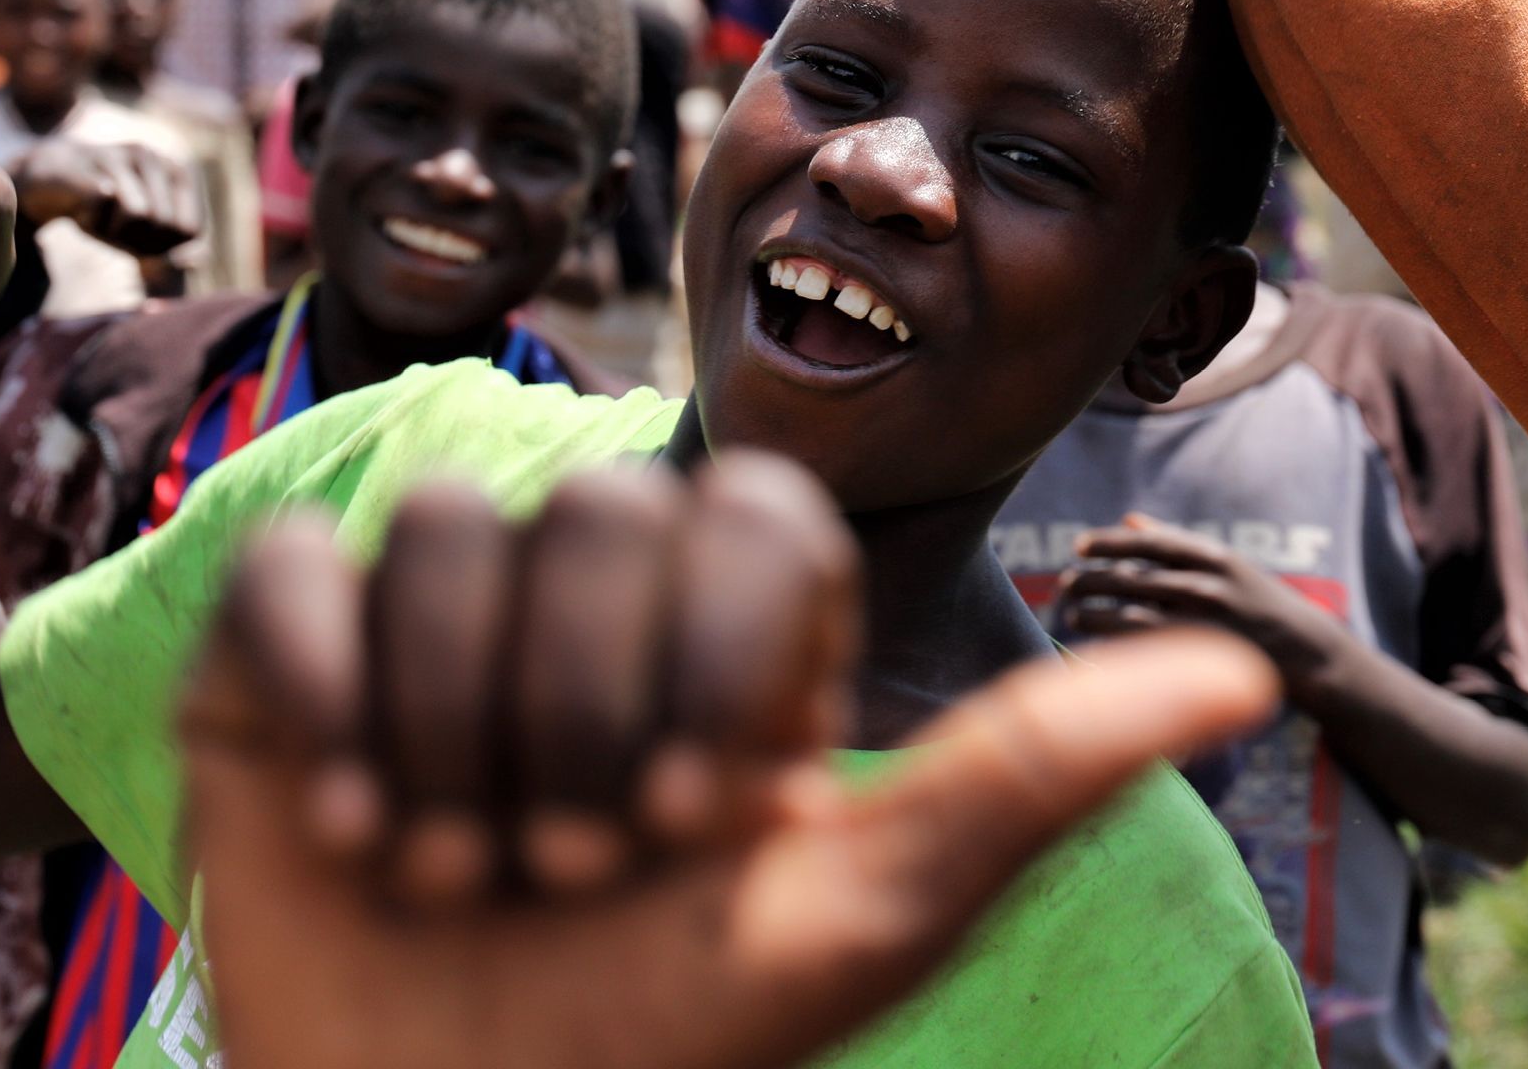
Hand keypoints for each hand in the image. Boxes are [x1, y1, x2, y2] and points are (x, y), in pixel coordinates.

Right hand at [8, 137, 202, 256]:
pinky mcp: (83, 164)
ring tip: (99, 220)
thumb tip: (198, 262)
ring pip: (138, 214)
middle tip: (115, 231)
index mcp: (177, 172)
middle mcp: (152, 157)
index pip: (191, 230)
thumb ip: (174, 253)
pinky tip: (80, 212)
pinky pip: (102, 208)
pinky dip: (92, 224)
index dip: (166, 249)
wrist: (49, 179)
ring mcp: (117, 155)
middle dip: (139, 242)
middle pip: (164, 224)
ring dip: (114, 233)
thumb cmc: (106, 211)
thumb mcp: (145, 236)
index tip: (142, 242)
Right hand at [186, 459, 1277, 1068]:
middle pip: (596, 512)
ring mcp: (429, 615)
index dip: (714, 655)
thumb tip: (1241, 675)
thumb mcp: (853, 918)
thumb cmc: (658, 1047)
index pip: (754, 513)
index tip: (695, 828)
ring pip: (448, 530)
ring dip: (451, 731)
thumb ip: (1027, 779)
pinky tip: (345, 825)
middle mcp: (584, 607)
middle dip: (576, 719)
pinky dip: (324, 694)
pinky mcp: (286, 645)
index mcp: (726, 650)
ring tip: (448, 872)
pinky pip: (297, 569)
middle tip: (565, 874)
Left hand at [1057, 513, 1334, 685]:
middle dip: (1090, 579)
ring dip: (1093, 613)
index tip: (1079, 546)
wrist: (1313, 654)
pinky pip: (1147, 651)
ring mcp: (1207, 623)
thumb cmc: (1260, 604)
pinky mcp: (1203, 660)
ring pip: (1131, 614)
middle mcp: (1210, 585)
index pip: (1150, 542)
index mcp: (1215, 557)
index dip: (1109, 542)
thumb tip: (1129, 518)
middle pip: (1132, 577)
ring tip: (1073, 614)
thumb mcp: (1229, 565)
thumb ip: (1177, 544)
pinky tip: (1094, 643)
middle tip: (1066, 584)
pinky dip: (1115, 644)